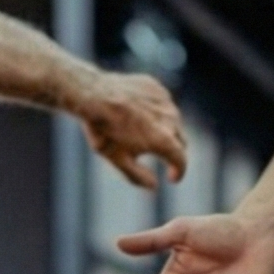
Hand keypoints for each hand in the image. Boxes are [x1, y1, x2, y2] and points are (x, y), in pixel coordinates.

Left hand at [79, 72, 188, 189]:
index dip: (179, 172)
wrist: (92, 95)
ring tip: (143, 132)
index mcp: (164, 141)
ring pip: (172, 121)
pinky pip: (161, 103)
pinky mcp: (155, 87)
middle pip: (180, 141)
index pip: (181, 161)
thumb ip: (138, 177)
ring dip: (165, 129)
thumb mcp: (118, 160)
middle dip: (172, 151)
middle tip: (159, 156)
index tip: (172, 178)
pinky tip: (138, 114)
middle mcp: (171, 120)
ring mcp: (164, 101)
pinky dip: (156, 112)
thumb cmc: (104, 131)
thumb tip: (154, 186)